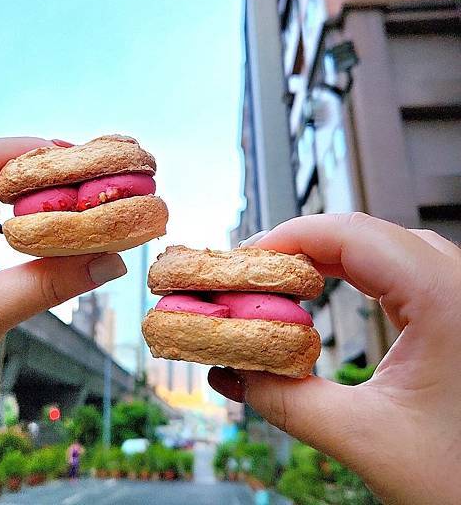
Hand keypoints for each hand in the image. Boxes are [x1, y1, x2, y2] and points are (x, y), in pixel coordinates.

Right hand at [208, 213, 460, 504]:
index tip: (248, 261)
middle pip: (364, 235)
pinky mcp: (454, 309)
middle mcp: (459, 283)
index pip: (353, 235)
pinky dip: (352, 270)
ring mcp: (460, 293)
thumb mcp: (369, 441)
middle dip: (301, 248)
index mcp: (447, 299)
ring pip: (382, 247)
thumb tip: (237, 373)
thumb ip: (289, 403)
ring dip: (325, 257)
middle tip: (256, 274)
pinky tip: (326, 284)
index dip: (289, 238)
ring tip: (282, 279)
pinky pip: (397, 268)